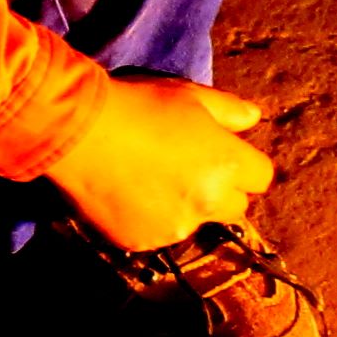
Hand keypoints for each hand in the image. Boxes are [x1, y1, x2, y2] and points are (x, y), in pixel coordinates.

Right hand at [45, 73, 276, 248]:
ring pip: (195, 222)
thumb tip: (253, 118)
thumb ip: (229, 110)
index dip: (243, 164)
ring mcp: (175, 226)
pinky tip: (127, 194)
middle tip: (188, 169)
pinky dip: (149, 219)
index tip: (221, 154)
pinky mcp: (142, 241)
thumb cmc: (137, 105)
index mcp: (227, 165)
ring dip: (184, 207)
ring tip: (150, 179)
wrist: (76, 131)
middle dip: (220, 191)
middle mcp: (208, 203)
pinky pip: (157, 234)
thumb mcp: (190, 95)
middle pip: (235, 206)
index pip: (261, 177)